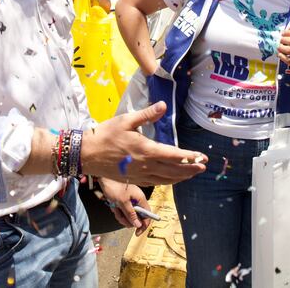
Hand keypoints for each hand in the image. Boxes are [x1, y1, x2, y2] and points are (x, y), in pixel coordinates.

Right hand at [81, 102, 206, 184]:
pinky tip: (171, 179)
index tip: (202, 157)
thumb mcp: (126, 120)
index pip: (174, 155)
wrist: (87, 154)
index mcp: (146, 150)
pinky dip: (167, 181)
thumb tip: (164, 105)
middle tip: (203, 167)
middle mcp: (146, 165)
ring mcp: (140, 175)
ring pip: (166, 179)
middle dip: (190, 169)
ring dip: (181, 177)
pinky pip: (155, 183)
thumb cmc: (105, 134)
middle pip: (174, 171)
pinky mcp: (133, 180)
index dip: (189, 157)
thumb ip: (147, 114)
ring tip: (191, 174)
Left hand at [96, 177, 152, 235]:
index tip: (137, 233)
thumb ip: (131, 214)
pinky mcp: (123, 202)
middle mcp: (137, 200)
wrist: (104, 178)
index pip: (147, 215)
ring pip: (128, 216)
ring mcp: (130, 201)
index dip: (144, 225)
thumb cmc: (114, 187)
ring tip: (115, 209)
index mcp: (140, 199)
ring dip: (121, 215)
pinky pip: (123, 212)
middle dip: (128, 220)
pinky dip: (117, 211)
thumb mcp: (122, 202)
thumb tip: (138, 225)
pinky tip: (113, 207)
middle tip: (120, 218)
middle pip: (137, 217)